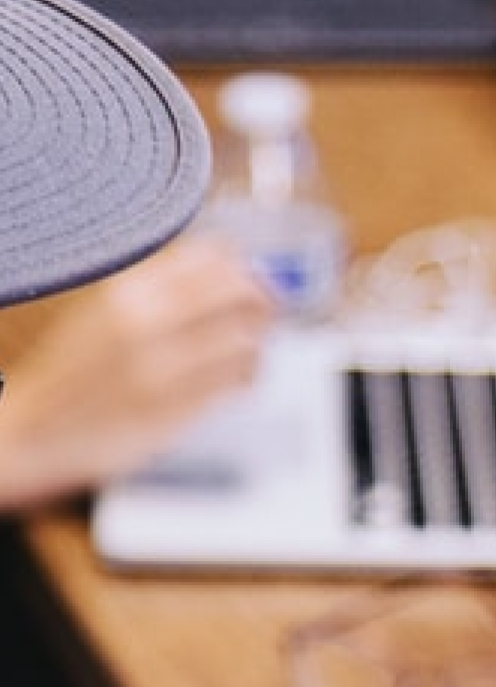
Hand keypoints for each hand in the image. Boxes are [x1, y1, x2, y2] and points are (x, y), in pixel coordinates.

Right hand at [0, 235, 273, 508]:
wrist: (37, 428)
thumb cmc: (76, 373)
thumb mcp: (106, 313)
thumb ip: (158, 291)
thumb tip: (227, 269)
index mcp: (127, 291)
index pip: (209, 258)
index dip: (242, 268)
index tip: (253, 278)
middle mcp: (145, 323)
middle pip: (238, 294)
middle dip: (263, 302)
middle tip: (268, 313)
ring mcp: (161, 367)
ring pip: (246, 340)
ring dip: (259, 344)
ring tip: (250, 352)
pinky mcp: (175, 408)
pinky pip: (234, 383)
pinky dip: (248, 376)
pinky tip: (240, 379)